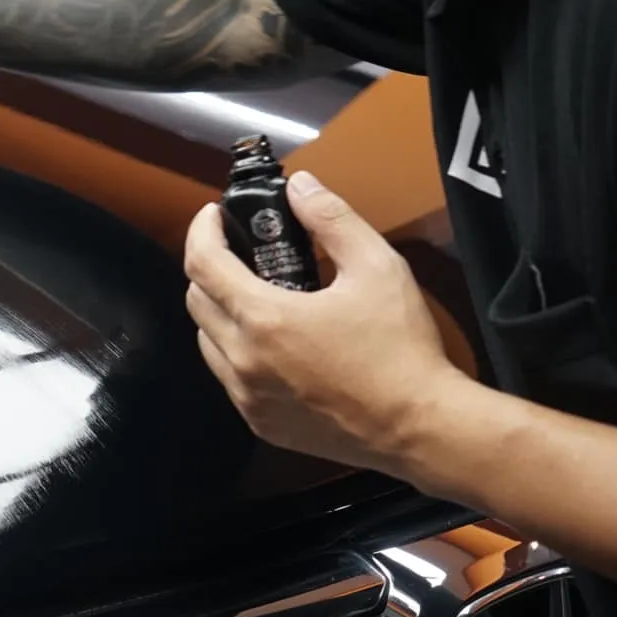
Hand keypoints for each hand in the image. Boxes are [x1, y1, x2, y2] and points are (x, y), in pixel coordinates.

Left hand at [183, 171, 467, 473]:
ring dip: (220, 313)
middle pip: (196, 301)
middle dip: (210, 269)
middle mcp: (243, 360)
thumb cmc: (402, 350)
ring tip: (259, 296)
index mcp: (263, 319)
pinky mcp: (260, 423)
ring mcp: (247, 397)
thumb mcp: (376, 267)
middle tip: (242, 253)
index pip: (202, 263)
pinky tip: (274, 344)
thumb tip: (301, 188)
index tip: (213, 216)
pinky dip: (237, 353)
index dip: (201, 231)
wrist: (419, 428)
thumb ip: (332, 220)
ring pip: (207, 342)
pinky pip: (229, 378)